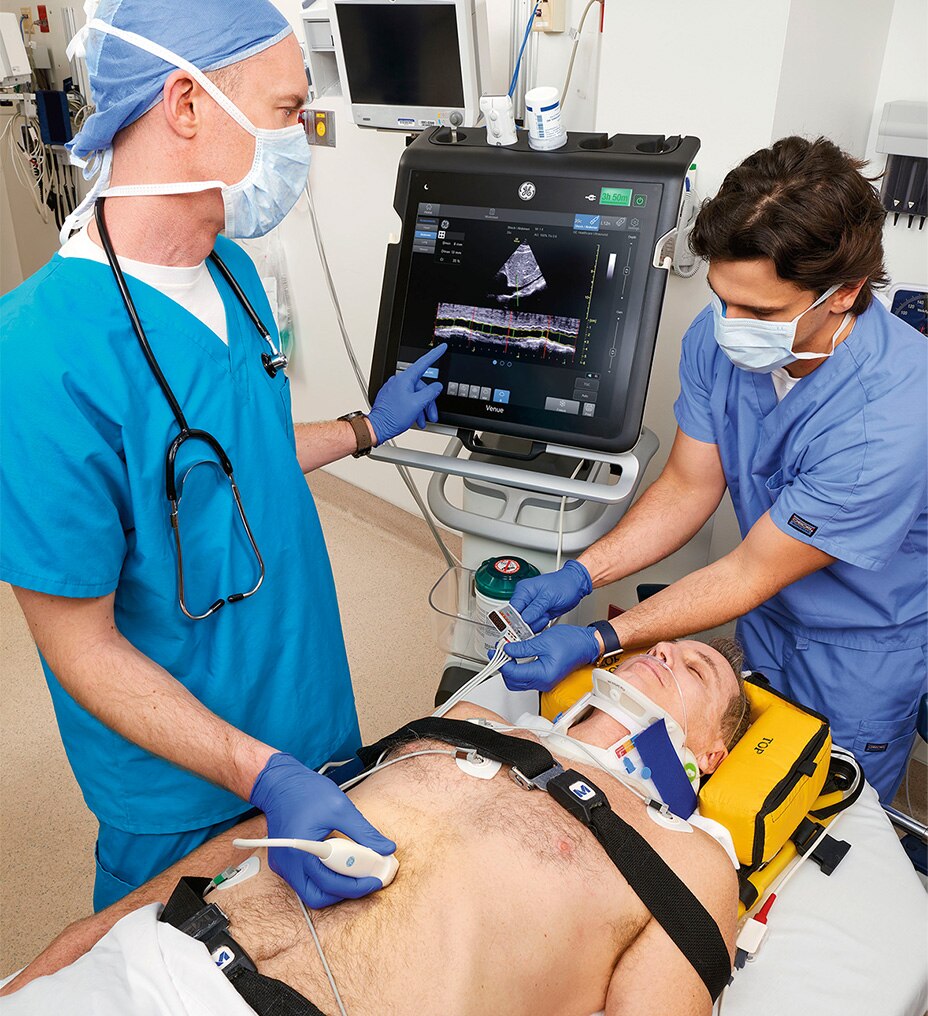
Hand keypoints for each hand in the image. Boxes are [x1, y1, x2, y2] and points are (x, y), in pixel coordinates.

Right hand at [250, 753, 395, 908]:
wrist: (279, 783)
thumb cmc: (306, 791)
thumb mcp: (341, 808)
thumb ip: (364, 832)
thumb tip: (386, 848)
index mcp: (303, 852)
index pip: (331, 884)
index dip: (357, 886)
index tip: (376, 880)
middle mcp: (289, 864)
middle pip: (319, 896)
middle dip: (345, 891)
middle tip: (365, 880)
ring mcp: (283, 866)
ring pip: (311, 891)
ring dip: (334, 886)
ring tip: (354, 869)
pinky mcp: (284, 863)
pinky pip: (305, 880)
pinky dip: (324, 877)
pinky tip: (338, 860)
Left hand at [368, 343, 446, 442]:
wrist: (378, 427)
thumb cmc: (393, 416)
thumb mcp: (417, 404)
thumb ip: (430, 392)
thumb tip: (437, 386)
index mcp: (405, 379)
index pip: (423, 363)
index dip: (435, 354)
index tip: (442, 347)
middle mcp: (399, 382)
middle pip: (421, 386)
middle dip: (429, 402)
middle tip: (432, 415)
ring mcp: (395, 389)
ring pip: (415, 395)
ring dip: (422, 408)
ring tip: (423, 420)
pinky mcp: (392, 398)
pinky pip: (408, 399)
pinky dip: (414, 409)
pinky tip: (415, 418)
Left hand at [499, 624, 599, 691]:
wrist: (587, 644)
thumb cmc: (571, 642)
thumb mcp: (543, 640)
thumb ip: (523, 647)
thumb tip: (507, 649)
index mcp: (543, 675)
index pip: (513, 674)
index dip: (502, 662)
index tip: (497, 651)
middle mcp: (543, 682)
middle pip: (513, 682)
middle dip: (504, 667)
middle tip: (499, 652)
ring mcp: (545, 681)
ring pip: (519, 681)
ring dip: (511, 668)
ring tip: (508, 652)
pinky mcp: (546, 677)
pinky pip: (527, 677)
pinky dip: (519, 668)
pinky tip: (517, 656)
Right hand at [509, 560, 591, 631]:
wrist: (576, 585)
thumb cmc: (564, 584)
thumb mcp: (550, 596)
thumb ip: (536, 608)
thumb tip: (525, 618)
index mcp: (523, 590)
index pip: (512, 608)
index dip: (514, 619)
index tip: (521, 627)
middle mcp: (525, 598)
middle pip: (517, 617)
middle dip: (528, 622)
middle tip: (539, 619)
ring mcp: (532, 607)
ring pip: (526, 623)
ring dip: (536, 623)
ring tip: (545, 616)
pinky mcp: (538, 613)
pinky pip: (534, 624)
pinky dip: (540, 624)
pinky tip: (547, 618)